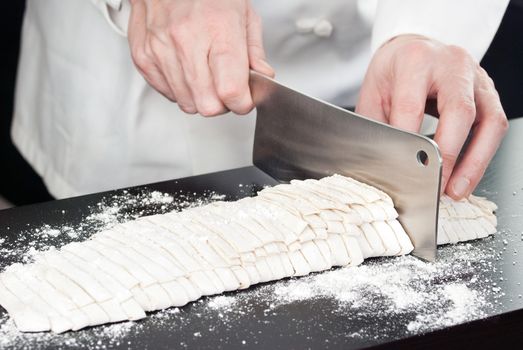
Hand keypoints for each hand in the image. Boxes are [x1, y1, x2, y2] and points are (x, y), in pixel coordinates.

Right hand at [127, 0, 273, 115]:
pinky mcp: (143, 57)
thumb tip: (262, 77)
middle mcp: (186, 40)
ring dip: (200, 97)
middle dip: (222, 104)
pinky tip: (187, 70)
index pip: (231, 90)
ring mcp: (161, 50)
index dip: (242, 102)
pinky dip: (180, 89)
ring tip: (205, 74)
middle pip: (208, 105)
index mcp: (217, 29)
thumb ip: (254, 50)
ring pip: (187, 103)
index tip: (244, 98)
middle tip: (225, 87)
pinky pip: (167, 94)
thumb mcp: (242, 13)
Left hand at [356, 35, 507, 199]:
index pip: (412, 106)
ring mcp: (476, 77)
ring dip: (475, 162)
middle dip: (449, 155)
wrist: (412, 49)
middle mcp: (452, 65)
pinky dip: (482, 155)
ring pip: (489, 121)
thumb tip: (385, 163)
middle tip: (436, 185)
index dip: (408, 141)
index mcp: (416, 61)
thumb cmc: (392, 73)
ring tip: (457, 190)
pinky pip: (495, 126)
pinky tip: (467, 175)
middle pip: (459, 111)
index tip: (403, 170)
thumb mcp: (373, 93)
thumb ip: (377, 125)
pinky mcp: (489, 92)